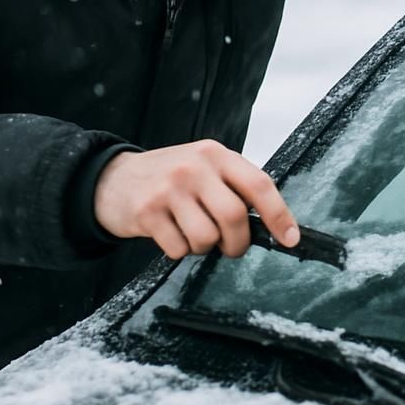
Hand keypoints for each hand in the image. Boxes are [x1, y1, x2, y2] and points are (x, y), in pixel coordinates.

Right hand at [94, 139, 299, 259]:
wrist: (113, 179)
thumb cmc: (169, 177)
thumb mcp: (203, 167)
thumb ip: (233, 186)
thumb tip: (272, 224)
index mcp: (216, 154)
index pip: (259, 184)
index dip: (279, 215)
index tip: (290, 238)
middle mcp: (194, 166)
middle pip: (234, 216)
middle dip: (237, 242)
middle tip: (230, 247)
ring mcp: (169, 188)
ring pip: (207, 237)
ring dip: (204, 248)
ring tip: (191, 232)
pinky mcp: (147, 211)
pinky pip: (179, 249)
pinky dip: (179, 250)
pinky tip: (169, 233)